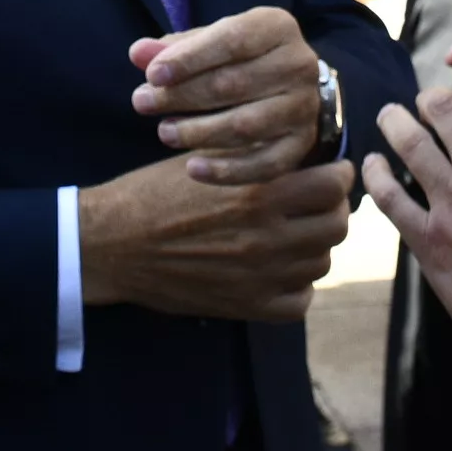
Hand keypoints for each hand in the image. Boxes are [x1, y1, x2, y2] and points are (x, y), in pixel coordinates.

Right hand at [79, 154, 354, 320]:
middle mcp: (266, 238)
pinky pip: (299, 301)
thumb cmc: (154, 192)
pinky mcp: (245, 307)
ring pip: (321, 261)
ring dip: (314, 244)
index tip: (332, 170)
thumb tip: (299, 143)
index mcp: (258, 194)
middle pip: (336, 225)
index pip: (332, 186)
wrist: (114, 244)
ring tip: (295, 231)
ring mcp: (259, 277)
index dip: (338, 174)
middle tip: (318, 200)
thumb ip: (254, 152)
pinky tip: (281, 269)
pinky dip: (298, 285)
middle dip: (333, 207)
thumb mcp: (205, 157)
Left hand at [130, 6, 322, 184]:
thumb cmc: (240, 58)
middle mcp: (298, 65)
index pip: (232, 40)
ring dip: (198, 132)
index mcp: (277, 28)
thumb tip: (138, 53)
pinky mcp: (301, 145)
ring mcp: (303, 108)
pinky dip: (227, 171)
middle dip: (182, 96)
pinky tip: (193, 168)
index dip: (189, 58)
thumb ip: (175, 48)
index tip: (151, 75)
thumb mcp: (211, 42)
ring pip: (246, 126)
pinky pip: (265, 165)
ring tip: (164, 132)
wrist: (290, 87)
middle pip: (234, 83)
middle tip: (142, 103)